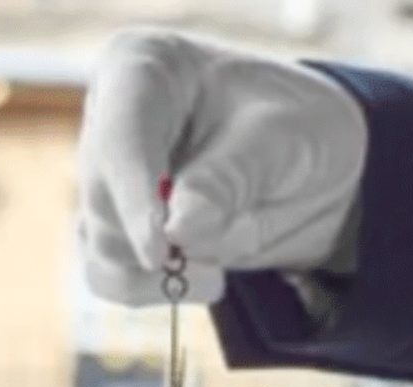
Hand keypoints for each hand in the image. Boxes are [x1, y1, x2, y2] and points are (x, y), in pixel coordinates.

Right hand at [76, 28, 367, 307]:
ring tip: (235, 245)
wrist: (310, 166)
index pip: (120, 136)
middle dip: (167, 238)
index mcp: (140, 69)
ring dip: (169, 269)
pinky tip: (207, 275)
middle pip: (103, 200)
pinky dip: (157, 291)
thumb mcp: (284, 139)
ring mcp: (104, 181)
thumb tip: (177, 232)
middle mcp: (107, 122)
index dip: (134, 196)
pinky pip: (108, 278)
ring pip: (102, 247)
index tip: (159, 249)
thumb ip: (232, 178)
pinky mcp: (111, 231)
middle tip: (240, 236)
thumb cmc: (295, 128)